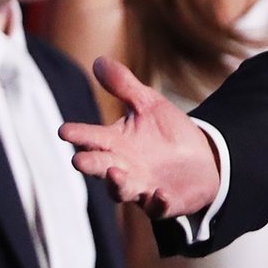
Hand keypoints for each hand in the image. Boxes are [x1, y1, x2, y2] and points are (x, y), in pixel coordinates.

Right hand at [60, 57, 220, 220]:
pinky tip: (159, 194)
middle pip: (100, 167)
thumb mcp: (149, 105)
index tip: (64, 130)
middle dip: (90, 164)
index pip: (92, 137)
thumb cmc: (168, 132)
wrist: (203, 159)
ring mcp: (142, 187)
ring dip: (118, 184)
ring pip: (122, 190)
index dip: (79, 134)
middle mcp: (123, 167)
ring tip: (115, 174)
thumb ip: (124, 86)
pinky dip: (157, 202)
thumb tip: (98, 61)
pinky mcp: (163, 202)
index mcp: (115, 143)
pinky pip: (157, 206)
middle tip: (78, 160)